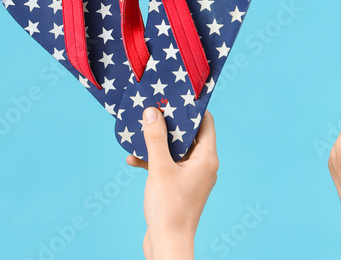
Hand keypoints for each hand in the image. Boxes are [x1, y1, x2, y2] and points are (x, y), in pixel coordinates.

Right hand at [126, 108, 218, 259]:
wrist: (168, 244)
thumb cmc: (169, 208)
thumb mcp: (159, 168)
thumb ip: (156, 139)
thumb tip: (153, 112)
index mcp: (207, 158)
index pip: (206, 123)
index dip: (192, 109)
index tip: (175, 97)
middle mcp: (204, 166)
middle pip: (189, 136)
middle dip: (170, 124)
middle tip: (153, 110)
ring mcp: (192, 178)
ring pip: (176, 152)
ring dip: (157, 143)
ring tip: (139, 133)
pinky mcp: (180, 189)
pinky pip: (168, 167)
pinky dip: (154, 161)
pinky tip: (133, 160)